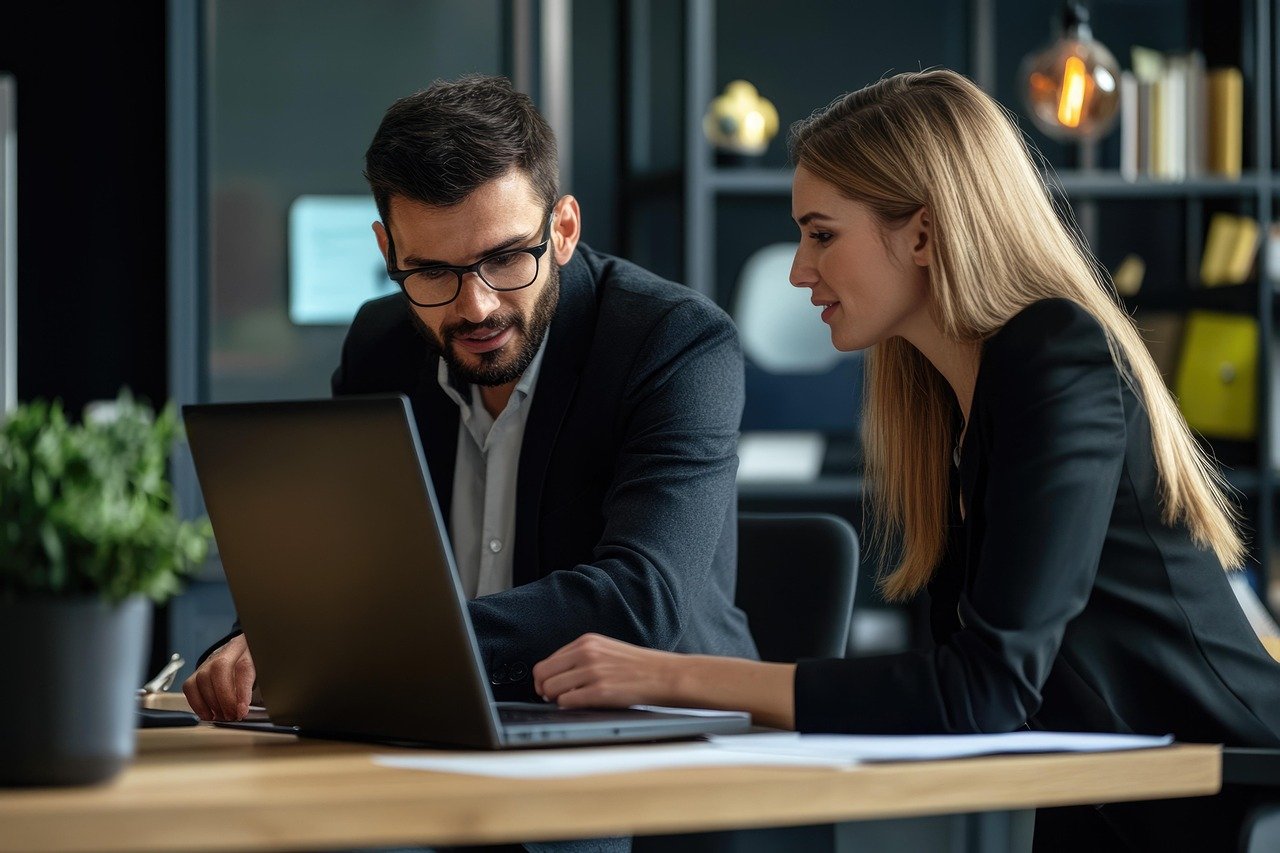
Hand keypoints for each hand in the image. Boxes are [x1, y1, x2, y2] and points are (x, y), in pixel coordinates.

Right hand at [182, 634, 255, 720]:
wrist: (245, 653)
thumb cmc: (257, 665)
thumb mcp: (265, 671)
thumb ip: (263, 685)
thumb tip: (258, 708)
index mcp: (250, 648)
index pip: (244, 667)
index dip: (242, 691)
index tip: (242, 710)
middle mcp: (228, 650)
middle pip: (220, 669)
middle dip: (225, 698)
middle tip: (233, 715)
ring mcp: (211, 660)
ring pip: (202, 677)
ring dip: (212, 703)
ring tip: (224, 717)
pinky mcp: (198, 671)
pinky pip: (190, 686)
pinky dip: (198, 704)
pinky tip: (209, 714)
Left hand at [533, 633, 683, 708]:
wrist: (665, 675)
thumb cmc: (638, 666)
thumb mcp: (607, 650)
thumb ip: (582, 657)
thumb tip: (556, 676)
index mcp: (587, 642)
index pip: (547, 661)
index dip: (545, 678)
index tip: (550, 687)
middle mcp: (587, 653)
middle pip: (543, 674)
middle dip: (544, 690)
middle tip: (553, 698)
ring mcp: (593, 672)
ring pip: (551, 689)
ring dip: (555, 700)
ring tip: (570, 702)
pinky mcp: (600, 691)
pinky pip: (567, 701)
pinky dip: (568, 706)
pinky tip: (581, 706)